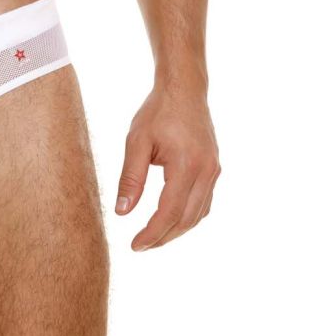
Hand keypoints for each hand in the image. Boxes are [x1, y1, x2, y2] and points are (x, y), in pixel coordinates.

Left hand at [115, 81, 220, 250]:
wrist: (184, 89)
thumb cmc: (157, 111)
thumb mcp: (136, 141)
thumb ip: (131, 178)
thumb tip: (122, 213)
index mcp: (187, 165)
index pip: (169, 211)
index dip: (152, 233)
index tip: (135, 246)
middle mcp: (206, 172)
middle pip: (187, 219)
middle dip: (164, 237)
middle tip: (141, 246)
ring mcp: (214, 171)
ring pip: (198, 214)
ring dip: (177, 229)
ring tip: (153, 236)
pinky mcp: (214, 168)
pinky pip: (204, 202)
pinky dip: (188, 215)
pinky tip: (171, 218)